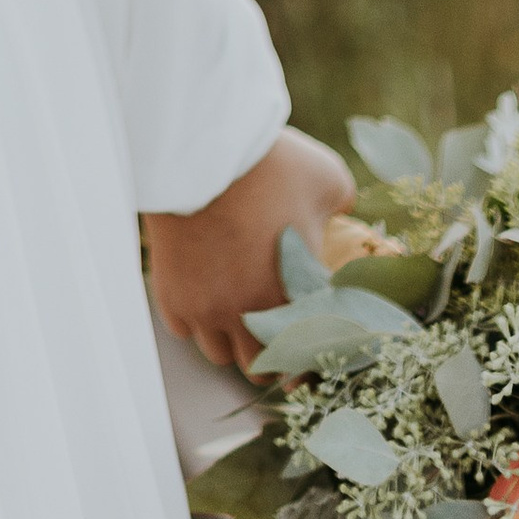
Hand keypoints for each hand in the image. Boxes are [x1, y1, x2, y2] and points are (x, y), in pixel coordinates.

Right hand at [147, 127, 355, 369]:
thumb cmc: (270, 164)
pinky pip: (184, 328)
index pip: (310, 353)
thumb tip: (345, 212)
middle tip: (272, 331)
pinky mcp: (173, 296)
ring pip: (220, 353)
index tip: (310, 357)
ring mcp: (208, 309)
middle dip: (271, 355)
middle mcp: (252, 315)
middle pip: (262, 367)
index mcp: (295, 297)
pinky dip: (193, 317)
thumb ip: (342, 203)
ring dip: (230, 338)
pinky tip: (201, 291)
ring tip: (233, 310)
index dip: (312, 360)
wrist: (201, 151)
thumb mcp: (325, 177)